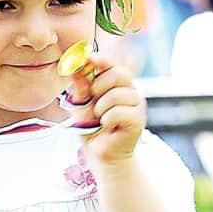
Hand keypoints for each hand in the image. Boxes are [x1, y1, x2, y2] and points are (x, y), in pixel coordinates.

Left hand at [70, 53, 145, 168]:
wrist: (101, 153)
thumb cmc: (93, 128)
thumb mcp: (81, 105)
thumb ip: (80, 88)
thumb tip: (74, 69)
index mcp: (118, 85)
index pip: (113, 65)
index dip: (102, 60)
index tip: (89, 58)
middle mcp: (131, 91)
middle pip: (118, 74)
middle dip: (99, 87)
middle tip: (94, 102)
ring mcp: (137, 105)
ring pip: (116, 95)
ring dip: (101, 108)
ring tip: (101, 119)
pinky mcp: (138, 119)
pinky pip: (118, 112)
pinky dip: (107, 120)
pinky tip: (109, 127)